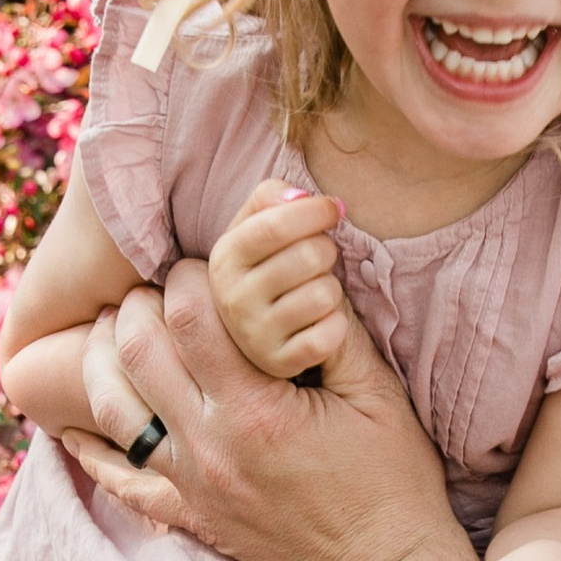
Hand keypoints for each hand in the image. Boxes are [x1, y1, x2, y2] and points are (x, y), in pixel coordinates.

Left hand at [64, 258, 474, 560]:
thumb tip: (305, 269)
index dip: (189, 275)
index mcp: (257, 411)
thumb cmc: (393, 482)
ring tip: (115, 330)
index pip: (190, 317)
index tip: (204, 265)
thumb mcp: (379, 396)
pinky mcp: (190, 516)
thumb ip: (335, 330)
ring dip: (103, 359)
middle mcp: (210, 448)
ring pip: (112, 408)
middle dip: (138, 305)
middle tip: (155, 289)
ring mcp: (192, 487)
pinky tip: (76, 426)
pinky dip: (91, 450)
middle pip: (136, 351)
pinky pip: (120, 481)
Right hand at [209, 180, 350, 383]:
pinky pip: (331, 334)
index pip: (274, 224)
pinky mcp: (280, 363)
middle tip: (318, 259)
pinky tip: (319, 323)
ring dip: (331, 289)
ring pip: (324, 294)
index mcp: (225, 258)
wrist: (260, 329)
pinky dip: (336, 325)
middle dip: (326, 251)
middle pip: (309, 256)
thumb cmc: (269, 265)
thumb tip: (300, 197)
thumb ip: (271, 198)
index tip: (332, 209)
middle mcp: (231, 299)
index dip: (313, 211)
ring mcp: (254, 337)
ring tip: (314, 292)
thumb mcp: (257, 226)